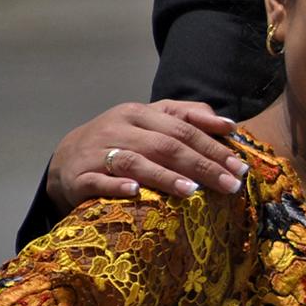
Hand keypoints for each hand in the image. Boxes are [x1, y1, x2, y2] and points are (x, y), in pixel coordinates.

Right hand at [47, 102, 246, 210]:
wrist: (67, 159)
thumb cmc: (122, 140)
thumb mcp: (152, 121)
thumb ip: (189, 116)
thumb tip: (228, 124)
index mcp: (139, 113)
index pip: (183, 128)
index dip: (213, 147)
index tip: (239, 167)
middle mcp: (118, 128)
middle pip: (165, 145)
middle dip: (201, 165)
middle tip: (229, 185)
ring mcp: (96, 152)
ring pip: (134, 162)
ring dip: (165, 177)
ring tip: (192, 191)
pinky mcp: (79, 176)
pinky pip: (99, 180)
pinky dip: (118, 186)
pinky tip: (137, 193)